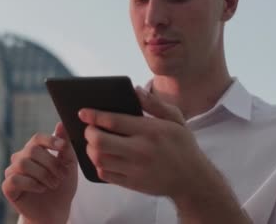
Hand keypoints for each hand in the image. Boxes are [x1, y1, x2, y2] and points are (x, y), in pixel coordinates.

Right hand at [2, 122, 77, 223]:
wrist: (56, 211)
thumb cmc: (62, 187)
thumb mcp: (69, 165)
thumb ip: (65, 146)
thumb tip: (61, 124)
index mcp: (35, 150)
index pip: (37, 138)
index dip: (50, 140)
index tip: (62, 147)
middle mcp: (21, 158)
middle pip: (32, 150)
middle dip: (51, 163)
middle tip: (61, 176)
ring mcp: (13, 172)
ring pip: (23, 163)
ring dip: (43, 174)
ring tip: (53, 184)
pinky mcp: (8, 186)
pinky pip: (15, 179)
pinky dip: (32, 183)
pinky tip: (41, 188)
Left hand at [78, 86, 203, 198]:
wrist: (192, 179)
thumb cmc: (182, 145)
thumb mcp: (175, 119)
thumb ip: (154, 104)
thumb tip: (135, 90)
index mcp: (150, 131)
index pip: (113, 121)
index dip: (94, 115)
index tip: (82, 112)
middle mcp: (141, 150)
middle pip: (100, 141)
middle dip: (89, 133)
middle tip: (89, 129)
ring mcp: (135, 169)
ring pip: (99, 159)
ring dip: (91, 149)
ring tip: (94, 143)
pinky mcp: (132, 184)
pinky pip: (105, 174)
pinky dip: (98, 165)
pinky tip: (103, 157)